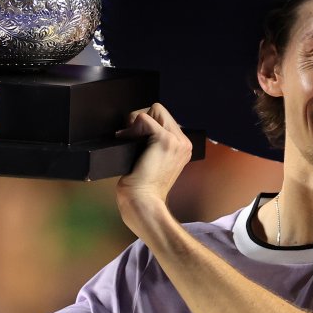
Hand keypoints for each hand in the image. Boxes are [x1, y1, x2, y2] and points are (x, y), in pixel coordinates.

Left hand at [112, 103, 191, 231]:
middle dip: (141, 120)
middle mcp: (183, 143)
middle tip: (131, 138)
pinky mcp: (164, 139)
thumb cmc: (143, 189)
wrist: (143, 202)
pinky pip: (144, 118)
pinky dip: (132, 128)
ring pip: (154, 110)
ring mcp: (176, 141)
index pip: (165, 119)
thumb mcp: (154, 163)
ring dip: (137, 123)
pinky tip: (129, 143)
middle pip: (160, 111)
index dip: (147, 125)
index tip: (137, 140)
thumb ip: (153, 145)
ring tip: (130, 141)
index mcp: (183, 148)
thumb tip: (136, 126)